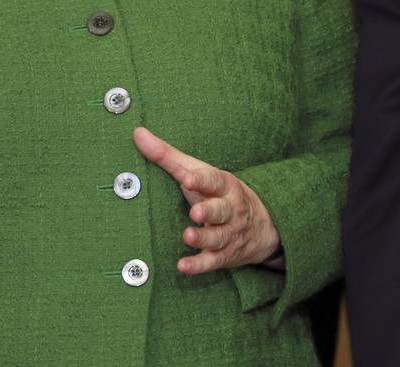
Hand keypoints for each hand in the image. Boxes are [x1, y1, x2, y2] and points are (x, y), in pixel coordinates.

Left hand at [133, 127, 282, 273]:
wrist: (261, 225)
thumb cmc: (216, 192)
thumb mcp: (197, 172)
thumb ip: (167, 156)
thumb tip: (138, 133)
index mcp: (224, 185)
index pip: (214, 180)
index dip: (202, 180)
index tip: (188, 179)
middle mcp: (230, 209)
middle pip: (221, 210)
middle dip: (209, 211)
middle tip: (195, 212)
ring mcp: (229, 233)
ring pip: (218, 237)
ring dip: (203, 238)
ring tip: (188, 236)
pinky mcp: (224, 255)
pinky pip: (212, 261)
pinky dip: (199, 265)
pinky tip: (183, 266)